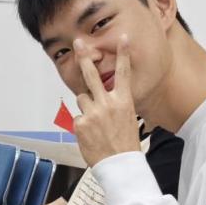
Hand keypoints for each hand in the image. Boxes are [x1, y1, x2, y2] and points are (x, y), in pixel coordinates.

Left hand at [73, 35, 141, 165]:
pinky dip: (82, 124)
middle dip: (84, 58)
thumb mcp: (127, 118)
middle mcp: (107, 104)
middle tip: (78, 43)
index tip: (122, 39)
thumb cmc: (125, 144)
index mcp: (124, 102)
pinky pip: (77, 117)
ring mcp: (92, 113)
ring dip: (86, 107)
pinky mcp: (80, 123)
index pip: (123, 73)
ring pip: (81, 98)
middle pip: (91, 75)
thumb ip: (114, 104)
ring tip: (96, 124)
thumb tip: (99, 98)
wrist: (120, 165)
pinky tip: (91, 135)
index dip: (123, 54)